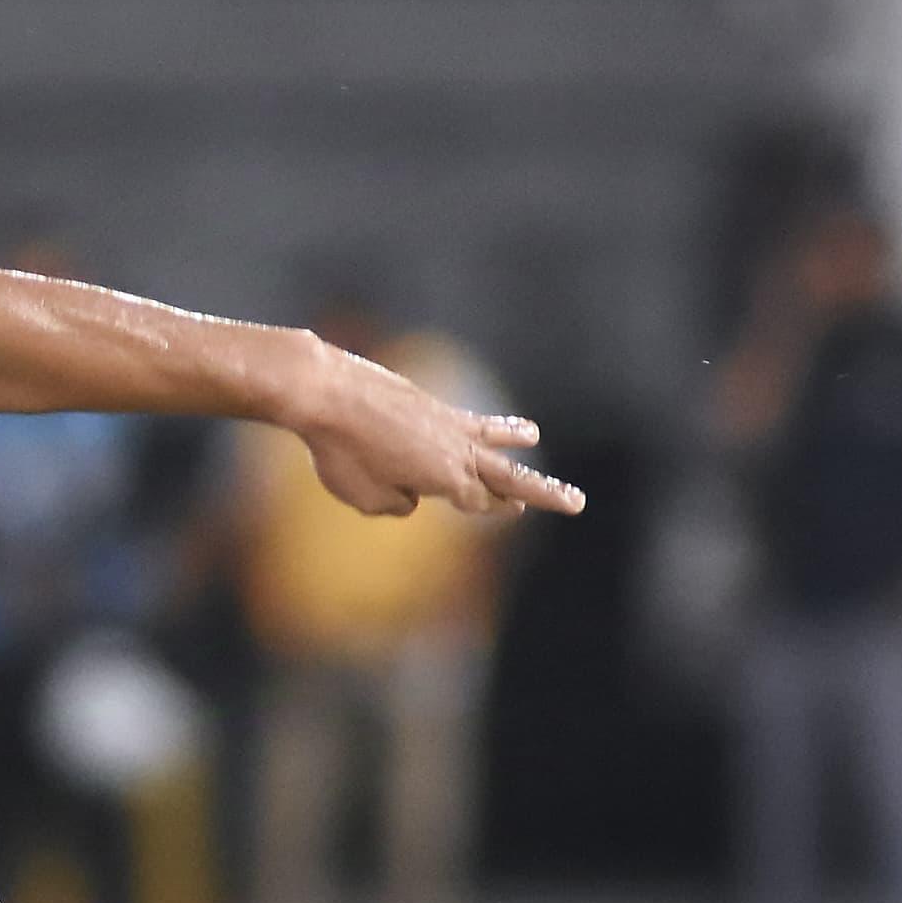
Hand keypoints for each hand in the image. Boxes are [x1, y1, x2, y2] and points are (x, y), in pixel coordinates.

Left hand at [293, 348, 585, 520]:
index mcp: (445, 478)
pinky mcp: (427, 402)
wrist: (325, 391)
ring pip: (491, 438)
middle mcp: (455, 450)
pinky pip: (464, 417)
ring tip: (532, 438)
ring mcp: (444, 422)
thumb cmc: (339, 451)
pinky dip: (481, 420)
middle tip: (576, 502)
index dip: (494, 507)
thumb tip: (411, 495)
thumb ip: (393, 505)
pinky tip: (469, 416)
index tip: (511, 511)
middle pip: (506, 476)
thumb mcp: (361, 496)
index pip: (481, 499)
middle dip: (541, 492)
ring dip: (514, 439)